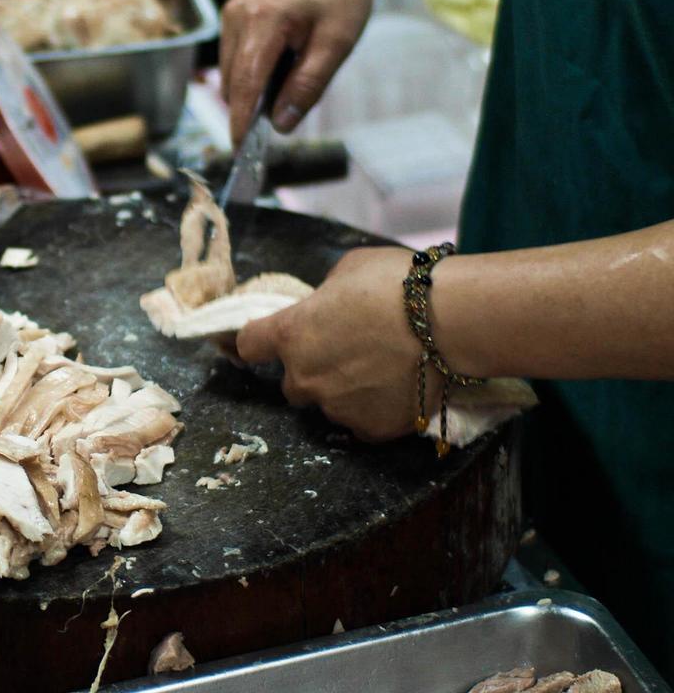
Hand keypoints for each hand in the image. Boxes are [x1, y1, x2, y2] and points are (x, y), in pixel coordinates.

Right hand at [220, 0, 374, 145]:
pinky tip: (283, 59)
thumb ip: (308, 86)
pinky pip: (234, 51)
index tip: (239, 150)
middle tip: (284, 115)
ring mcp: (232, 8)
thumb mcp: (336, 44)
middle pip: (233, 80)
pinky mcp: (235, 7)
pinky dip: (252, 67)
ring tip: (293, 73)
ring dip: (252, 86)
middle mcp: (237, 14)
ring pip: (230, 68)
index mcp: (263, 21)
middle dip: (251, 105)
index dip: (240, 121)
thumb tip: (281, 124)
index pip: (243, 84)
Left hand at [236, 247, 434, 441]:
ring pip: (328, 403)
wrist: (451, 321)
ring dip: (343, 390)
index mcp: (291, 334)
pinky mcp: (372, 429)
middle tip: (346, 350)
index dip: (257, 341)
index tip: (266, 340)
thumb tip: (324, 309)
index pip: (249, 344)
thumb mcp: (346, 271)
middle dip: (311, 369)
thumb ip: (323, 297)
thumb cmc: (395, 284)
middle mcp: (305, 377)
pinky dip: (373, 410)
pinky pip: (362, 423)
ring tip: (381, 367)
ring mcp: (337, 407)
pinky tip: (397, 388)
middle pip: (292, 382)